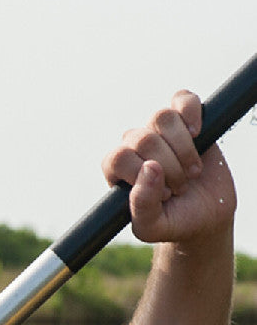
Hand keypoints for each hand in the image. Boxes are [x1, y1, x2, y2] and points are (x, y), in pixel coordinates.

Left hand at [102, 90, 235, 249]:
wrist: (206, 216)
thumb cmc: (174, 221)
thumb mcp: (152, 226)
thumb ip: (142, 205)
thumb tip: (150, 168)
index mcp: (117, 169)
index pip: (119, 157)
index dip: (144, 175)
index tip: (165, 194)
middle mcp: (134, 146)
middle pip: (144, 139)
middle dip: (169, 167)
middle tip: (180, 188)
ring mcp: (159, 130)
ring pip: (162, 117)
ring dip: (183, 149)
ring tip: (191, 171)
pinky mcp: (185, 118)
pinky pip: (183, 99)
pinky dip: (192, 112)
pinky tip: (198, 134)